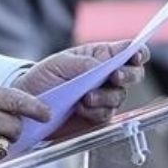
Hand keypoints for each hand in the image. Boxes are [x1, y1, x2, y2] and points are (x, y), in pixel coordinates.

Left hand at [16, 41, 149, 139]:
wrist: (30, 103)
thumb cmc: (45, 77)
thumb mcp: (59, 63)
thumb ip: (83, 63)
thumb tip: (101, 66)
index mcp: (100, 56)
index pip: (127, 52)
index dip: (137, 53)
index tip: (136, 55)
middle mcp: (106, 76)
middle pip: (133, 74)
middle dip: (128, 75)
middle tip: (114, 76)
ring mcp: (104, 96)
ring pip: (119, 96)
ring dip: (105, 96)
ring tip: (86, 97)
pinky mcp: (98, 116)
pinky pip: (106, 114)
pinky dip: (95, 111)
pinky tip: (81, 107)